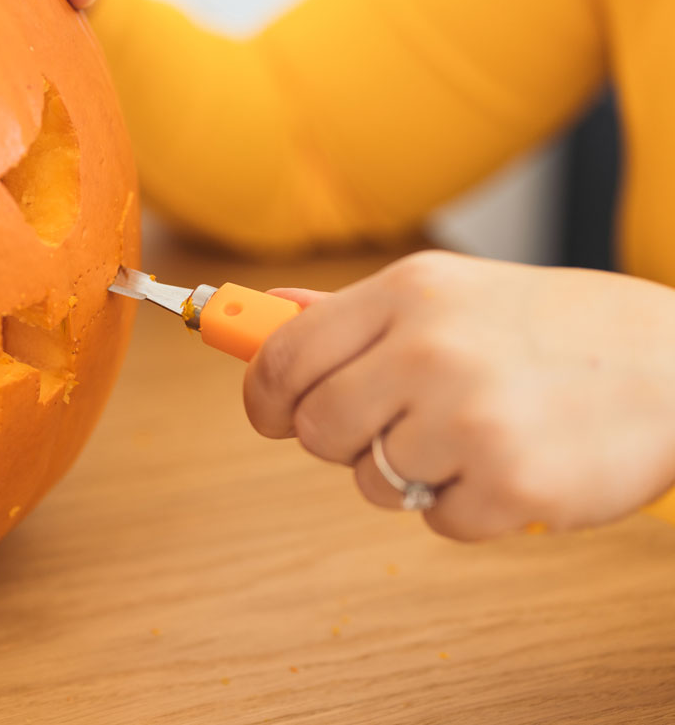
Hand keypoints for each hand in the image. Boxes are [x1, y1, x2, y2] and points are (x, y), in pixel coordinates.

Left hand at [244, 250, 674, 540]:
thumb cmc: (550, 328)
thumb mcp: (450, 293)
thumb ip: (353, 313)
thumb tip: (267, 312)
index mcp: (410, 294)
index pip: (285, 357)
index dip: (264, 395)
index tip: (271, 414)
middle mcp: (431, 350)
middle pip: (316, 428)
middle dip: (342, 439)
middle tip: (392, 425)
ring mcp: (471, 419)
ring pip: (371, 480)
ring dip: (411, 473)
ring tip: (472, 434)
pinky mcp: (512, 485)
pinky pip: (436, 520)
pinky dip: (466, 505)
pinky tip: (509, 463)